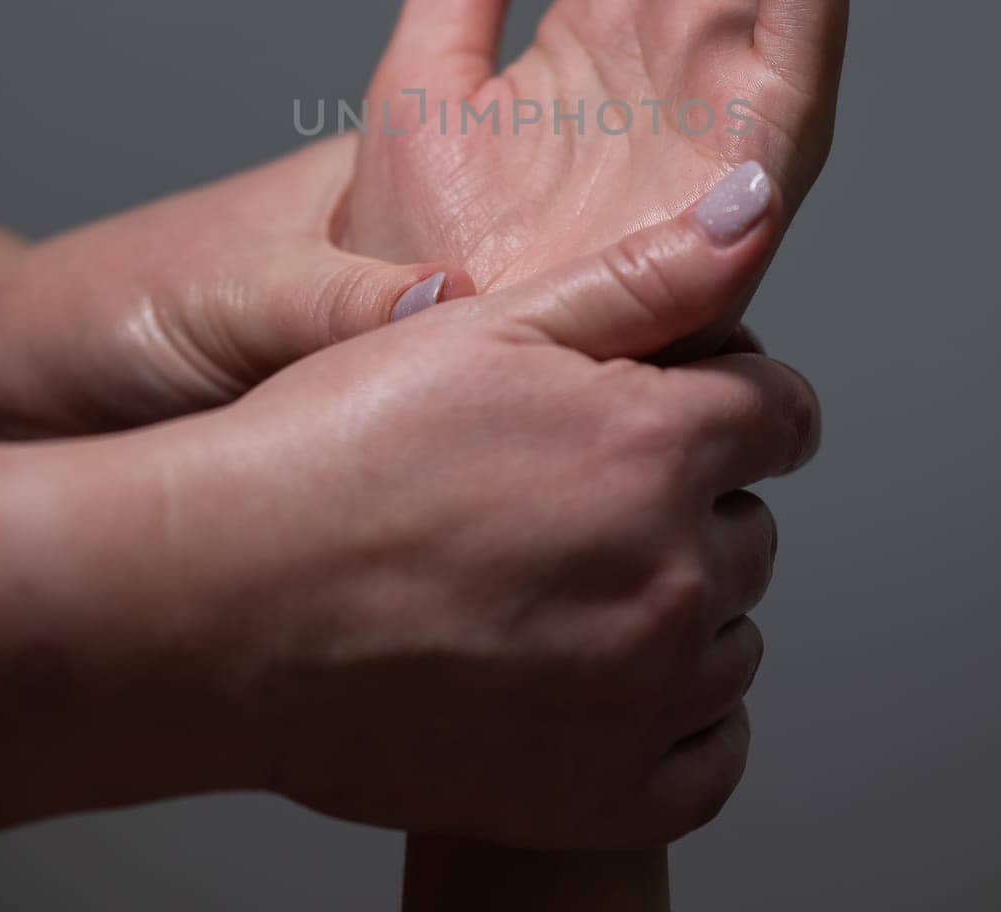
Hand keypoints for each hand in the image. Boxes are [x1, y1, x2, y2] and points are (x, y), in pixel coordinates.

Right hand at [0, 166, 817, 842]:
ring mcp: (641, 698)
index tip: (688, 414)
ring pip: (733, 639)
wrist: (218, 605)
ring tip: (562, 584)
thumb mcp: (487, 326)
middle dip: (694, 504)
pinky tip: (593, 678)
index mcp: (655, 449)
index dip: (739, 403)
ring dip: (682, 608)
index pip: (783, 415)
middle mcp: (671, 577)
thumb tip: (754, 203)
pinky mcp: (600, 797)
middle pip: (753, 528)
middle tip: (581, 498)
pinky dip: (675, 719)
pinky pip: (711, 756)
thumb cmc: (332, 451)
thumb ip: (644, 273)